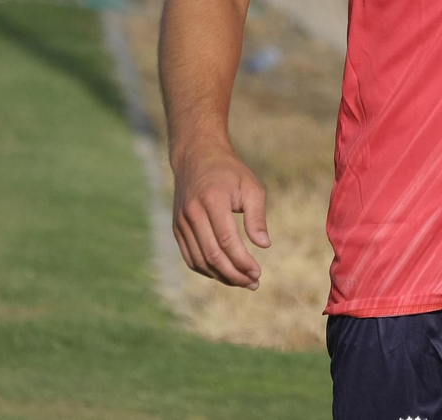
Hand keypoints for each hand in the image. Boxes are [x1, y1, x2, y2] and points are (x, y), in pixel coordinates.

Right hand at [170, 144, 269, 289]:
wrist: (197, 158)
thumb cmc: (230, 172)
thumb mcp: (251, 187)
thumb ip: (257, 217)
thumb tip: (264, 245)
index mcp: (212, 201)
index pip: (227, 240)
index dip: (242, 261)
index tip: (258, 273)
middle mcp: (192, 214)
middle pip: (212, 255)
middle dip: (234, 274)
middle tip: (253, 283)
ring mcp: (181, 223)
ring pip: (199, 260)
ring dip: (221, 276)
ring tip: (242, 281)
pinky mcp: (176, 229)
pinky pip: (190, 257)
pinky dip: (206, 270)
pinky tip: (224, 273)